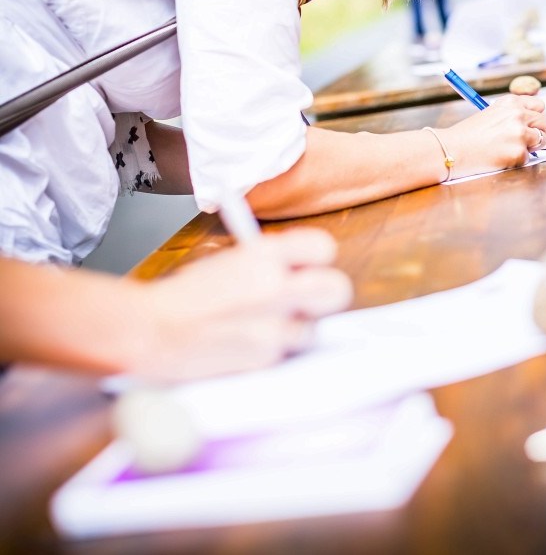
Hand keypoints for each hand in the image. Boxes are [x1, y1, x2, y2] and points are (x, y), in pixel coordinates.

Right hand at [125, 228, 351, 381]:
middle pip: (337, 289)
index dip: (317, 259)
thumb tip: (298, 270)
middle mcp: (275, 287)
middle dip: (325, 296)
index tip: (308, 266)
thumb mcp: (228, 262)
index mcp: (264, 255)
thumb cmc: (182, 296)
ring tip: (261, 326)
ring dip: (295, 330)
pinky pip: (285, 354)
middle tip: (306, 301)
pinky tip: (244, 344)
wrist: (147, 331)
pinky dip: (272, 352)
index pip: (323, 247)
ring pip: (314, 328)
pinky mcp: (265, 357)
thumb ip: (267, 263)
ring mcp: (273, 325)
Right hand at [441, 94, 545, 176]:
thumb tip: (532, 123)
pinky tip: (501, 158)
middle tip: (526, 141)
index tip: (530, 125)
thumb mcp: (491, 114)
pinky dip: (518, 161)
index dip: (535, 117)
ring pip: (541, 140)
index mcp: (510, 102)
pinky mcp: (518, 152)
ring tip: (510, 149)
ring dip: (531, 147)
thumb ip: (512, 115)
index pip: (539, 105)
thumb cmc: (467, 135)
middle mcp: (518, 114)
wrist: (451, 149)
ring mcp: (519, 133)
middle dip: (539, 133)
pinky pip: (528, 158)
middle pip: (545, 122)